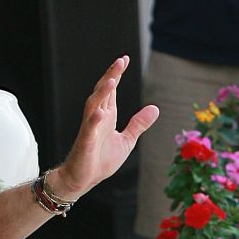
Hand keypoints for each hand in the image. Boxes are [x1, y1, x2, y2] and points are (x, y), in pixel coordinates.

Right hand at [53, 57, 158, 201]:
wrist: (82, 179)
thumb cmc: (100, 160)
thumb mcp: (126, 141)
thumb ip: (138, 124)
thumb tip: (155, 108)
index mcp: (107, 116)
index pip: (112, 90)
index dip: (117, 74)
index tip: (124, 59)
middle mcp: (97, 118)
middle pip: (103, 91)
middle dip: (111, 75)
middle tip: (121, 61)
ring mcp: (90, 129)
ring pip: (94, 105)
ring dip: (102, 92)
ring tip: (112, 80)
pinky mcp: (85, 143)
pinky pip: (89, 129)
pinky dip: (94, 120)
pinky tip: (101, 112)